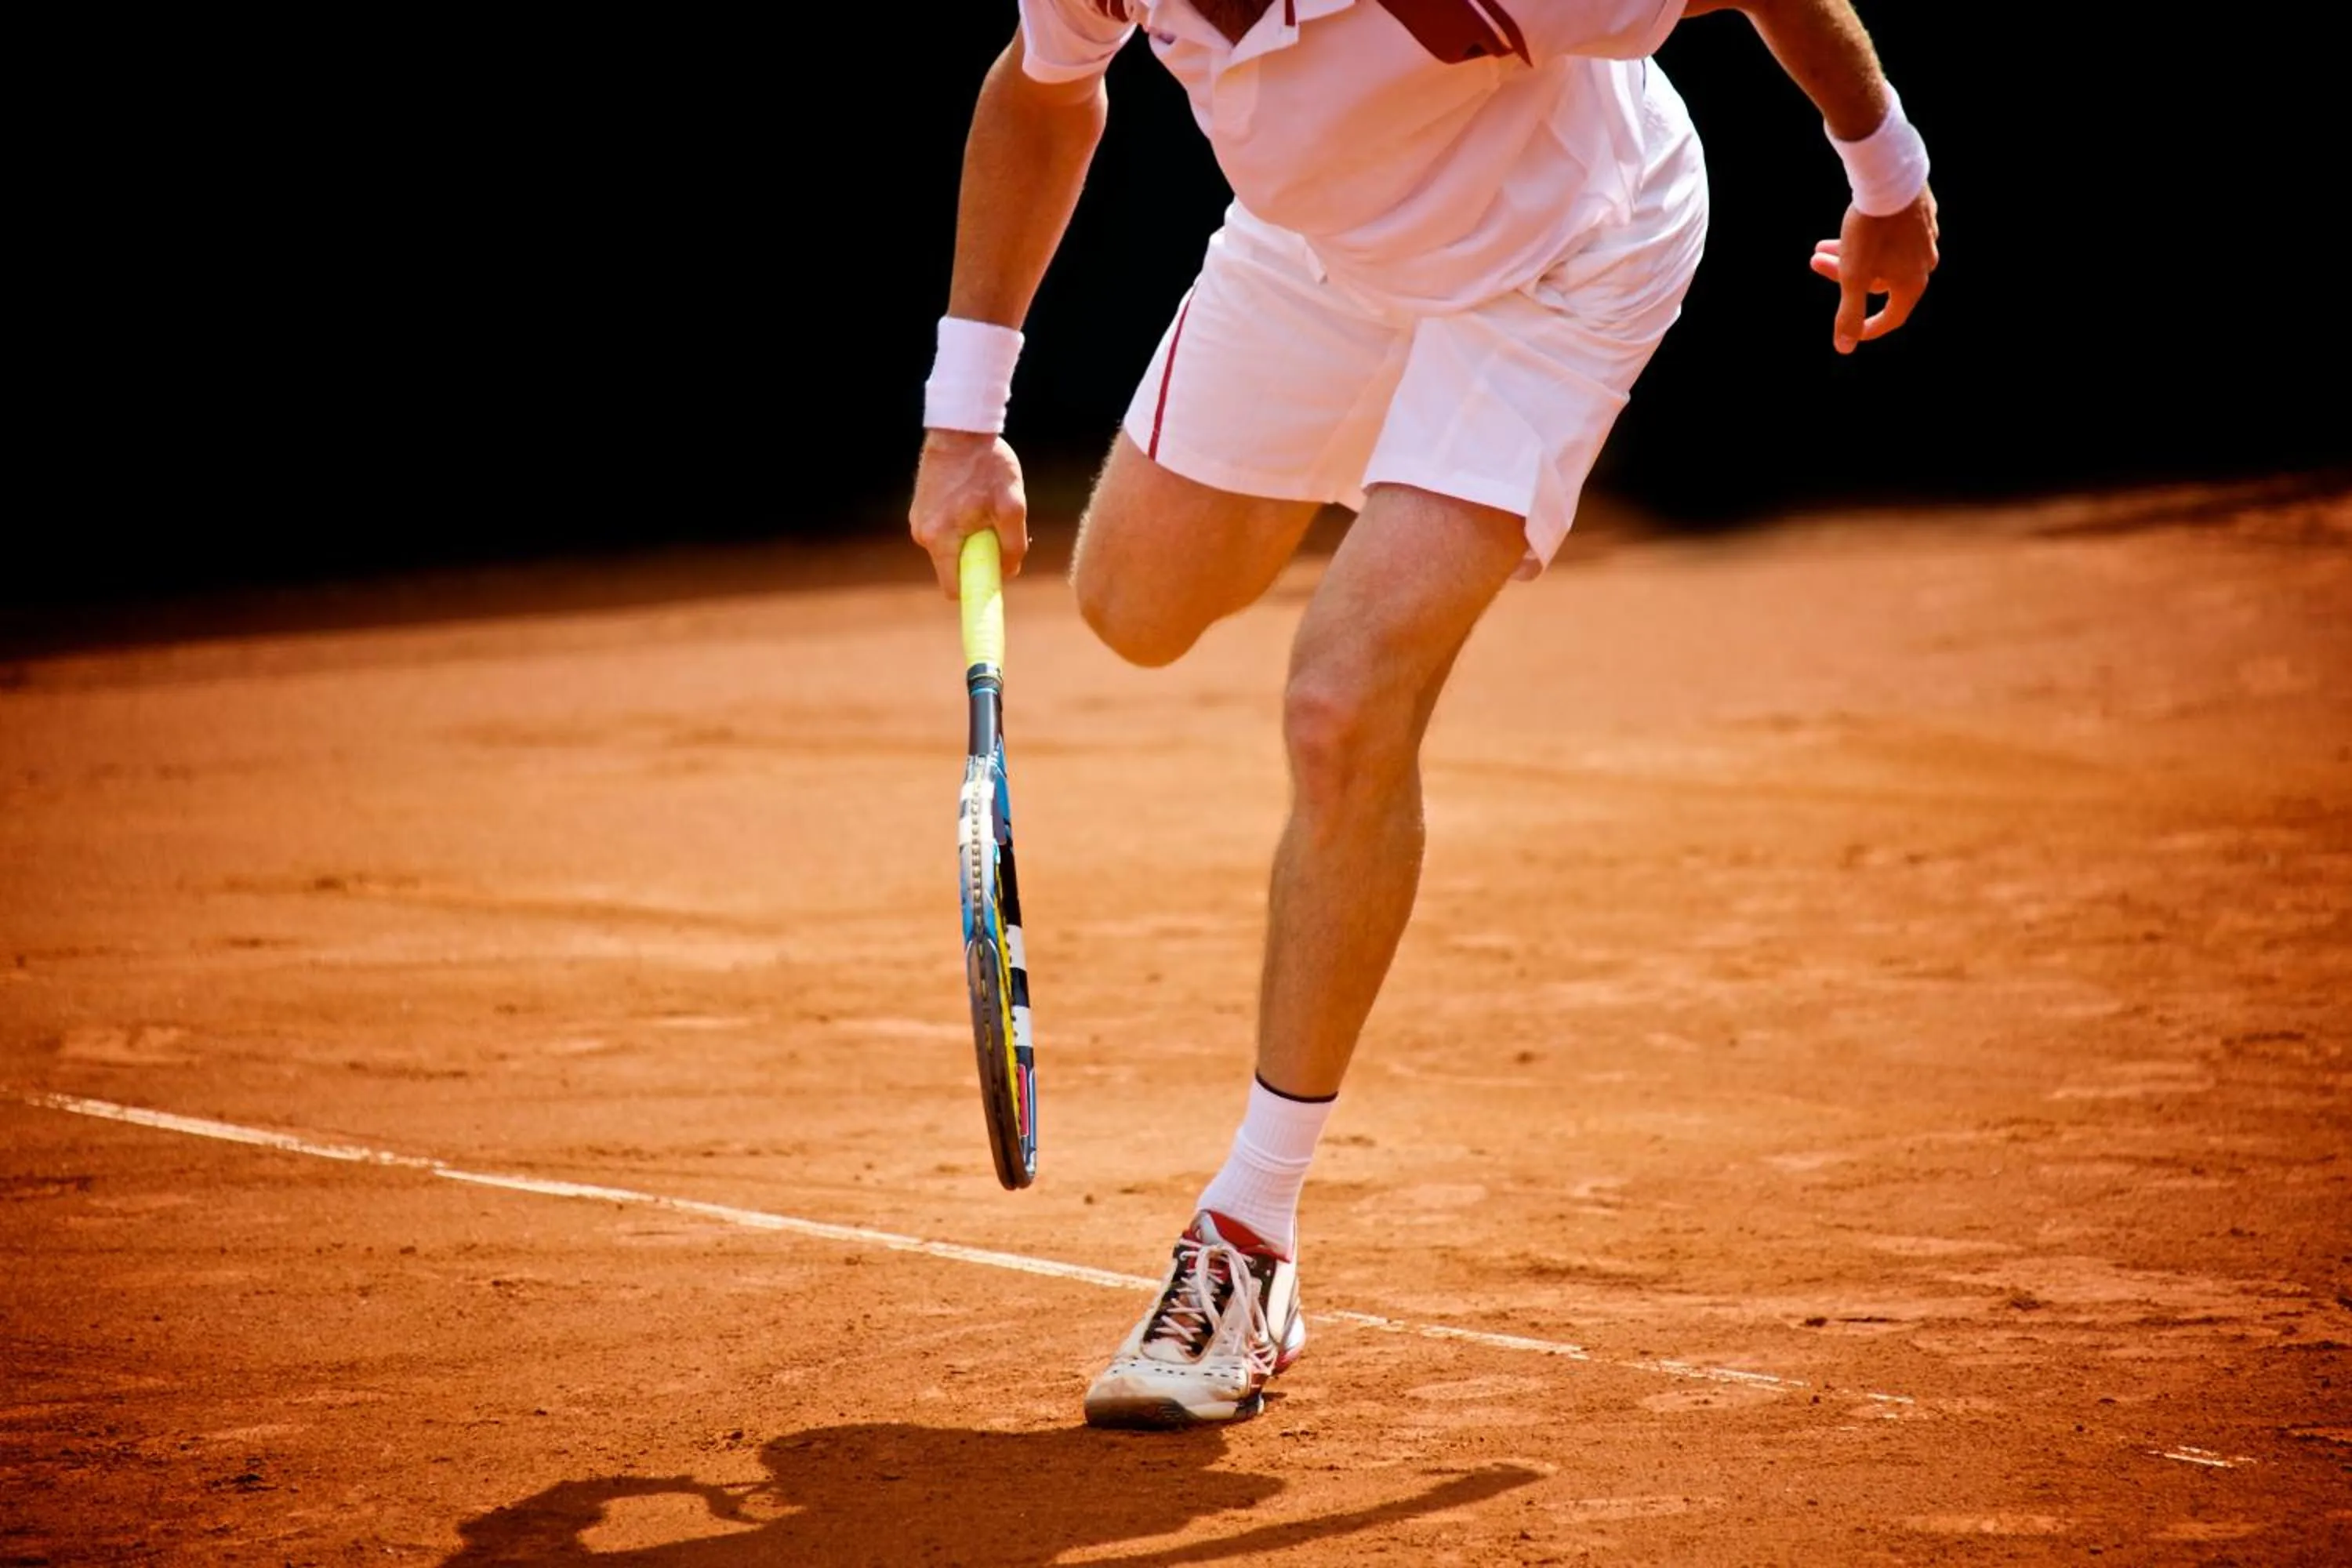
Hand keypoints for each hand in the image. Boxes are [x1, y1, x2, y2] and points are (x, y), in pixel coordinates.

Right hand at [908, 429, 1028, 595]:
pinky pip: (947, 531)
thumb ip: (1013, 545)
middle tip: (995, 528)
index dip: (976, 591)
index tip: (993, 582)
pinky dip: (963, 524)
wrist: (961, 426)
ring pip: (953, 548)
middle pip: (956, 567)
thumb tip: (1008, 571)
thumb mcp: (1012, 505)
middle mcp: (922, 534)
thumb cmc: (988, 464)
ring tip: (984, 505)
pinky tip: (972, 497)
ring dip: (972, 537)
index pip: (954, 589)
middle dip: (979, 557)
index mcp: (939, 538)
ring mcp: (919, 520)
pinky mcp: (922, 508)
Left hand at [1809, 184, 1939, 353]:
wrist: (1889, 176)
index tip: (1850, 331)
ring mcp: (1925, 238)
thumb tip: (1845, 348)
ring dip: (1849, 254)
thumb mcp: (1854, 275)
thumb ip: (1850, 313)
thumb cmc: (1871, 229)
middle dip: (1843, 275)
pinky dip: (1868, 239)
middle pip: (1879, 281)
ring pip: (1882, 256)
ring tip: (1820, 245)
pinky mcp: (1921, 215)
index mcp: (1912, 283)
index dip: (1869, 328)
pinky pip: (1891, 236)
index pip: (1892, 317)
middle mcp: (1924, 263)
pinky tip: (1851, 229)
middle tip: (1815, 261)